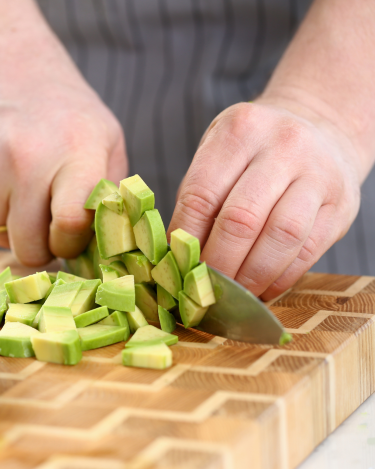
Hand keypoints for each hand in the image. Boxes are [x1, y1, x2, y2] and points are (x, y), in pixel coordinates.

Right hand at [0, 38, 126, 265]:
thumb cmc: (60, 107)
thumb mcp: (104, 136)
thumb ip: (110, 190)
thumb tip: (109, 241)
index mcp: (74, 155)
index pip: (68, 226)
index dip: (69, 245)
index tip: (69, 236)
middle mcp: (25, 163)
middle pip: (27, 248)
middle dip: (39, 246)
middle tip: (45, 226)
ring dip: (11, 223)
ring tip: (21, 188)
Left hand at [168, 98, 362, 299]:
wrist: (323, 126)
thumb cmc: (255, 149)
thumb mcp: (220, 151)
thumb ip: (198, 195)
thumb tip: (175, 255)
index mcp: (239, 131)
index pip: (201, 196)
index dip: (185, 240)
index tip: (176, 265)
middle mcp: (283, 146)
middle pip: (241, 220)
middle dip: (218, 263)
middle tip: (204, 287)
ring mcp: (318, 174)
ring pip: (280, 238)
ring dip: (251, 276)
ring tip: (233, 293)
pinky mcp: (341, 205)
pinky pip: (308, 251)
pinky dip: (281, 278)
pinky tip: (262, 288)